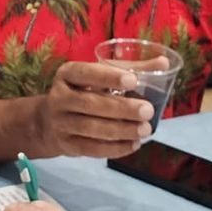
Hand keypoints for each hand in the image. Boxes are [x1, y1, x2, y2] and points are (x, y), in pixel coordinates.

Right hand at [34, 60, 154, 158]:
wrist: (48, 121)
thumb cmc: (82, 91)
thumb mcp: (99, 75)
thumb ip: (130, 68)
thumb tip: (164, 61)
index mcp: (67, 74)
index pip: (85, 73)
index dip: (108, 77)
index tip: (132, 80)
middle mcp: (59, 97)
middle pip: (90, 104)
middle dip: (121, 109)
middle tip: (147, 110)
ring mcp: (60, 123)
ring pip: (91, 128)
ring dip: (121, 130)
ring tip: (145, 130)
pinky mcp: (65, 145)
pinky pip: (91, 149)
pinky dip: (114, 148)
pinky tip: (133, 144)